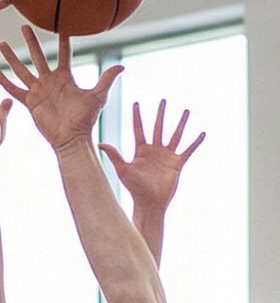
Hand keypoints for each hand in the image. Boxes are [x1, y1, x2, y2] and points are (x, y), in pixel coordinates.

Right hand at [0, 28, 121, 150]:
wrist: (72, 138)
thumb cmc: (86, 119)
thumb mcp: (98, 96)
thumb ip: (106, 79)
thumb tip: (121, 66)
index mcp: (64, 77)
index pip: (63, 53)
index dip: (62, 40)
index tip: (60, 25)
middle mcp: (49, 81)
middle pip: (37, 56)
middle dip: (31, 41)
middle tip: (24, 25)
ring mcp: (38, 91)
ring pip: (22, 70)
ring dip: (12, 57)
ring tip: (2, 44)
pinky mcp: (30, 102)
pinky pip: (14, 90)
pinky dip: (4, 81)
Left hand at [100, 100, 203, 215]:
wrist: (149, 202)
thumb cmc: (134, 188)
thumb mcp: (123, 170)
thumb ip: (114, 156)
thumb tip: (100, 144)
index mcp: (141, 150)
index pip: (139, 129)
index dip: (137, 116)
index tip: (136, 103)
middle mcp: (154, 151)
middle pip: (158, 127)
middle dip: (160, 114)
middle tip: (163, 100)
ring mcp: (166, 156)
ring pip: (175, 135)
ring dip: (181, 123)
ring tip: (186, 111)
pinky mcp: (177, 163)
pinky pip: (188, 150)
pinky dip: (195, 142)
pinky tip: (202, 133)